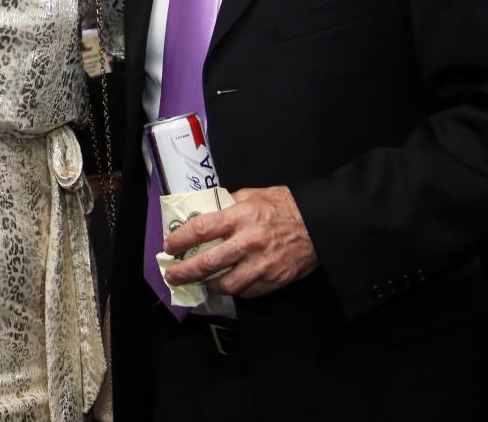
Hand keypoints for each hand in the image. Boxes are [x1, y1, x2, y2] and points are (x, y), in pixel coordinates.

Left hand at [162, 185, 317, 298]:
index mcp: (241, 217)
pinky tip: (226, 284)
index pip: (201, 230)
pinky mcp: (273, 280)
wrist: (318, 224)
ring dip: (208, 285)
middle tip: (172, 275)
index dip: (180, 240)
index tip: (170, 247)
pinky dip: (233, 290)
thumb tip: (206, 212)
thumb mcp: (253, 195)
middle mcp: (248, 242)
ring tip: (200, 282)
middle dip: (184, 272)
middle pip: (207, 263)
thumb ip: (228, 204)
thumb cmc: (285, 207)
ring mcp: (261, 264)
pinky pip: (246, 292)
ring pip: (225, 284)